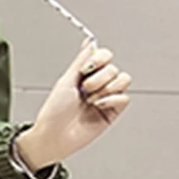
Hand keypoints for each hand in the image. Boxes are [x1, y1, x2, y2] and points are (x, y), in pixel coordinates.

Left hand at [16, 37, 132, 167]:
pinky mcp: (113, 111)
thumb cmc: (54, 111)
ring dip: (105, 89)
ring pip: (123, 80)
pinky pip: (124, 97)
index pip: (104, 56)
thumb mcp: (65, 80)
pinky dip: (111, 100)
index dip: (100, 58)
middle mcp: (97, 84)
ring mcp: (106, 97)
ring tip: (90, 100)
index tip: (86, 69)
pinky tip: (98, 106)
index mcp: (84, 75)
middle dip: (98, 78)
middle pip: (113, 68)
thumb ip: (80, 60)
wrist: (55, 135)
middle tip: (84, 90)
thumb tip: (89, 42)